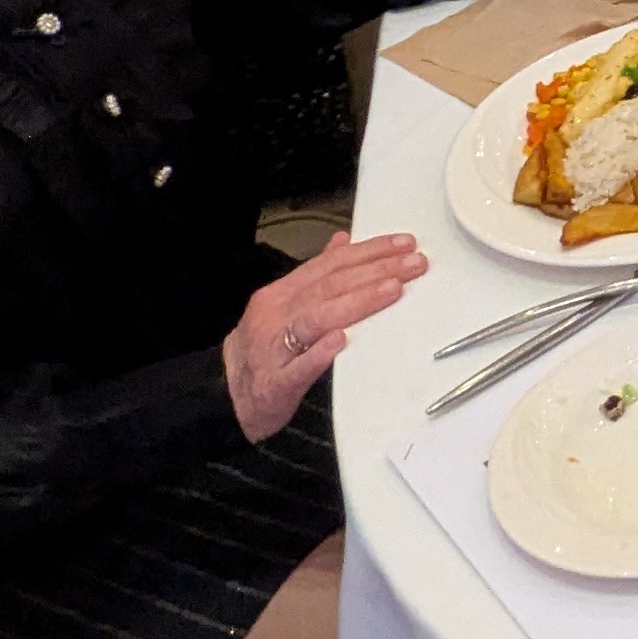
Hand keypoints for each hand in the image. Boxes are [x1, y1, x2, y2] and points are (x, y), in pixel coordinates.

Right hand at [224, 231, 424, 440]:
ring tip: (392, 290)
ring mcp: (273, 349)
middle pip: (330, 287)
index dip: (369, 251)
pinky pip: (297, 367)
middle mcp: (277, 315)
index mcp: (282, 294)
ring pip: (316, 319)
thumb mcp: (284, 305)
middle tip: (414, 264)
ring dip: (357, 303)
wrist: (223, 396)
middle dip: (376, 272)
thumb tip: (343, 242)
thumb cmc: (262, 351)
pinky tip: (341, 341)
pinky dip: (319, 353)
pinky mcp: (274, 384)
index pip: (331, 264)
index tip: (404, 244)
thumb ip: (315, 274)